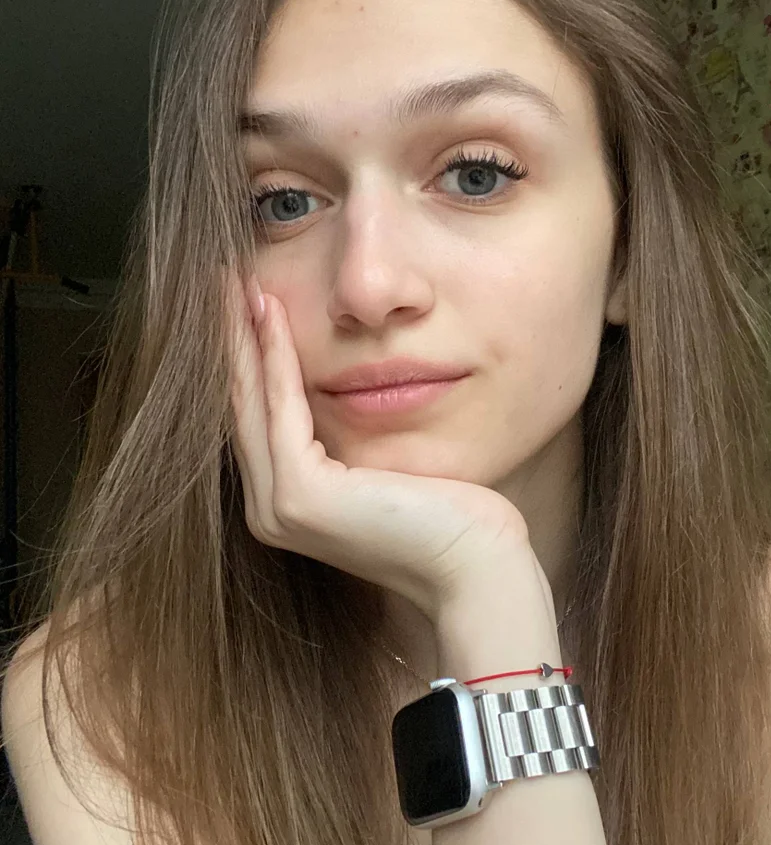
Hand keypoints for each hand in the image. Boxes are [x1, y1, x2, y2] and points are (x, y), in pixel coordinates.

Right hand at [223, 270, 531, 621]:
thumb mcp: (387, 463)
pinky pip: (281, 408)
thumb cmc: (450, 517)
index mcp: (289, 502)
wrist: (474, 566)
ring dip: (240, 337)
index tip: (245, 299)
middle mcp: (270, 509)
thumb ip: (353, 436)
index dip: (247, 355)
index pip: (260, 415)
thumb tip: (349, 384)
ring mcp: (279, 508)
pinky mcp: (300, 495)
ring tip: (233, 280)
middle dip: (232, 338)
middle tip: (222, 278)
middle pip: (241, 404)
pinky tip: (269, 310)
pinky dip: (274, 356)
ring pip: (250, 401)